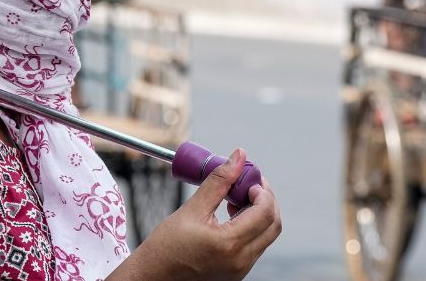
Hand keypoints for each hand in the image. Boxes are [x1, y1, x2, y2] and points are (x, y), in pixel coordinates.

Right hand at [111, 149, 280, 279]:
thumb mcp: (191, 209)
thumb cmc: (165, 247)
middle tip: (248, 184)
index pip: (265, 213)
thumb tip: (238, 157)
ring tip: (235, 198)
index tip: (249, 178)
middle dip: (266, 200)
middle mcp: (241, 261)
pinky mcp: (236, 273)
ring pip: (266, 236)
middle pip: (273, 226)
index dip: (262, 191)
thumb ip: (218, 181)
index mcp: (229, 245)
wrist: (152, 276)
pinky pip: (255, 246)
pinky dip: (251, 227)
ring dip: (259, 213)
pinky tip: (231, 216)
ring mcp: (240, 270)